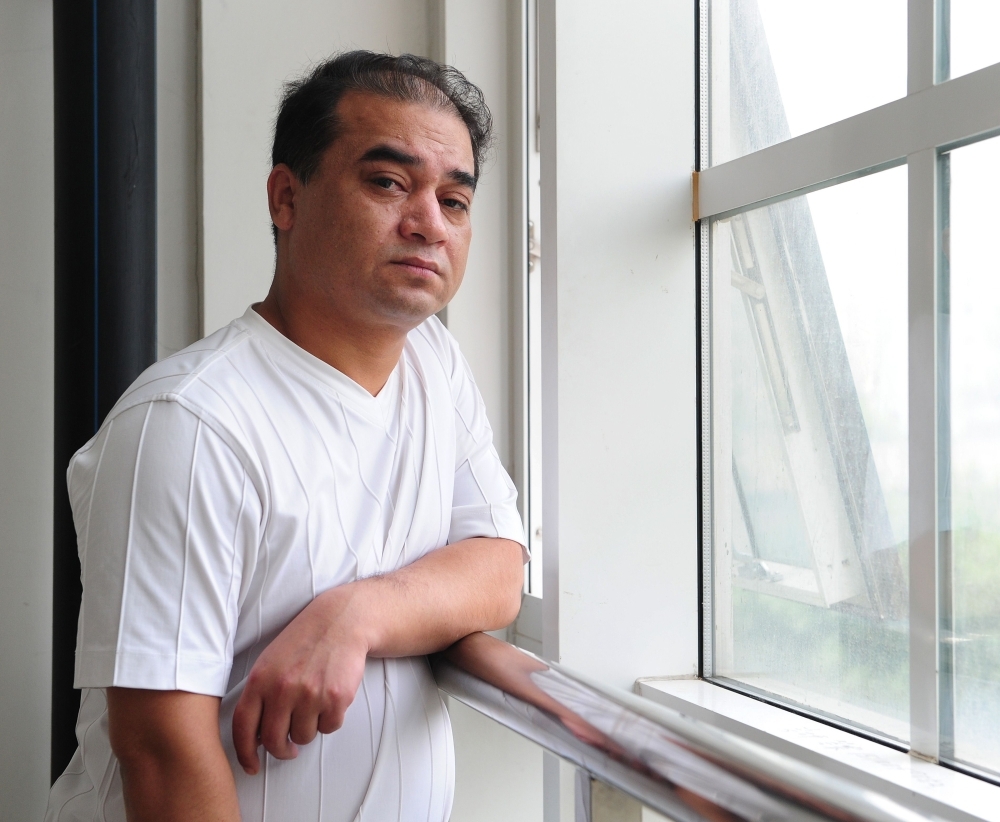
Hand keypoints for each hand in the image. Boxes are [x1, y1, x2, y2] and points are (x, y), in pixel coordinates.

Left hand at [231, 586, 368, 773]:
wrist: (340, 621)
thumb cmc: (304, 641)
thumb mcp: (270, 661)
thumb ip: (259, 695)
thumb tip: (255, 734)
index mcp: (260, 680)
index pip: (243, 728)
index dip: (245, 753)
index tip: (251, 765)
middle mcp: (282, 689)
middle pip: (274, 741)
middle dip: (282, 750)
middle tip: (288, 747)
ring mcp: (310, 694)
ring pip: (303, 737)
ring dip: (308, 729)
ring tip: (313, 706)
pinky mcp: (336, 698)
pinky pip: (329, 727)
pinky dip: (330, 720)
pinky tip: (329, 699)